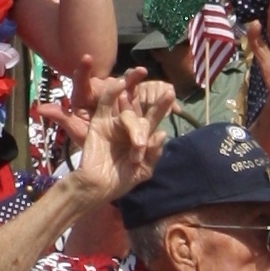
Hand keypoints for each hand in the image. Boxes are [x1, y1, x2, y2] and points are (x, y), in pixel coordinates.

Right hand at [71, 68, 175, 203]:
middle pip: (143, 112)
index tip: (171, 92)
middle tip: (143, 145)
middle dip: (153, 113)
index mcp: (142, 137)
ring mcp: (114, 123)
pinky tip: (120, 84)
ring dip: (135, 128)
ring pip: (129, 112)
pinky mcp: (99, 122)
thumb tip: (162, 133)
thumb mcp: (144, 171)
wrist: (98, 187)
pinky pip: (106, 103)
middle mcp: (129, 127)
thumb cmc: (121, 181)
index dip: (162, 106)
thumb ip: (154, 153)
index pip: (154, 118)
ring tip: (136, 147)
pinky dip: (113, 91)